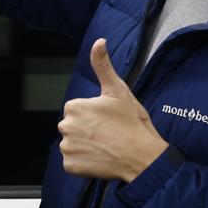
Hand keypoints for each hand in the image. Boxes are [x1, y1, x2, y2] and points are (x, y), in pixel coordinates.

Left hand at [59, 39, 169, 182]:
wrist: (142, 156)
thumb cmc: (132, 123)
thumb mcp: (118, 90)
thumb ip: (103, 65)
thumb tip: (99, 41)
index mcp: (74, 107)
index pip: (78, 110)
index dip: (94, 115)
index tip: (109, 120)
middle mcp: (65, 126)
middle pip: (74, 126)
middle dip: (87, 130)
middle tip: (109, 134)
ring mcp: (67, 148)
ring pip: (73, 144)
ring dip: (85, 146)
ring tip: (106, 146)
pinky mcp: (71, 166)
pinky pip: (73, 163)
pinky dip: (84, 163)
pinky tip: (100, 158)